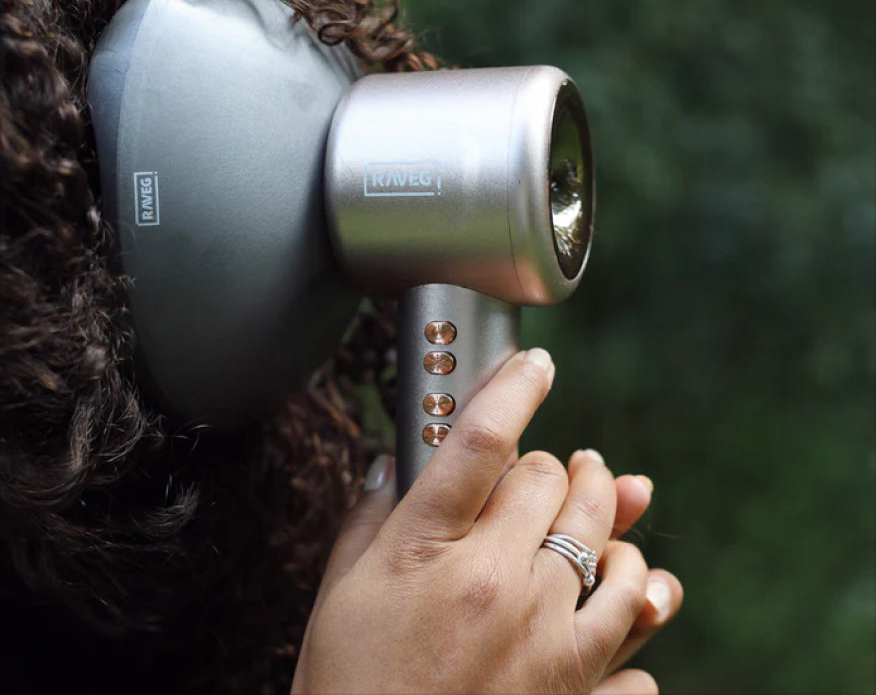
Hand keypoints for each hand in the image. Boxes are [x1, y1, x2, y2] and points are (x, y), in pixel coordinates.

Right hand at [292, 349, 681, 693]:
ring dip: (607, 518)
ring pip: (612, 541)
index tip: (536, 363)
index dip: (514, 386)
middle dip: (552, 466)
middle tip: (549, 469)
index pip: (482, 439)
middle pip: (558, 479)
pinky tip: (621, 593)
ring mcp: (547, 637)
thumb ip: (368, 516)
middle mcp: (498, 584)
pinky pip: (633, 623)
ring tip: (601, 511)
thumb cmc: (351, 688)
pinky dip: (633, 601)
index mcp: (429, 551)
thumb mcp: (340, 594)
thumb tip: (392, 460)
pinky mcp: (577, 687)